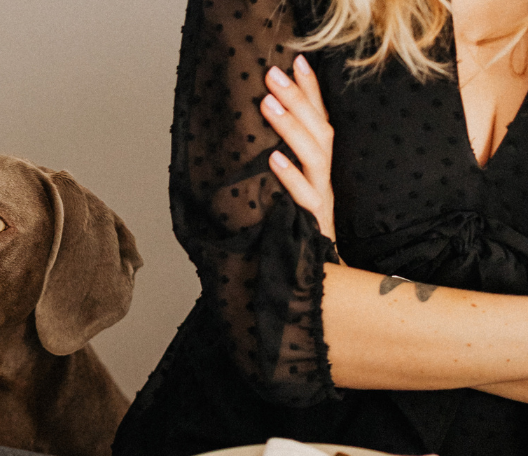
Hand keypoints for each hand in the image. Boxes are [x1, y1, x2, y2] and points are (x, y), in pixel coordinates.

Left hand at [261, 55, 336, 243]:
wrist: (312, 272)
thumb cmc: (292, 226)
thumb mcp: (287, 188)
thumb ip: (279, 160)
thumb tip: (255, 130)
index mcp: (319, 165)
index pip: (321, 119)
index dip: (311, 90)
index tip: (297, 59)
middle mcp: (324, 177)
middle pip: (320, 130)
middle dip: (298, 99)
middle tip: (272, 73)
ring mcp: (321, 198)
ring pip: (316, 157)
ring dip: (292, 128)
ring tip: (268, 104)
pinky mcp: (314, 222)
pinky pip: (305, 196)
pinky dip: (290, 176)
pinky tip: (273, 158)